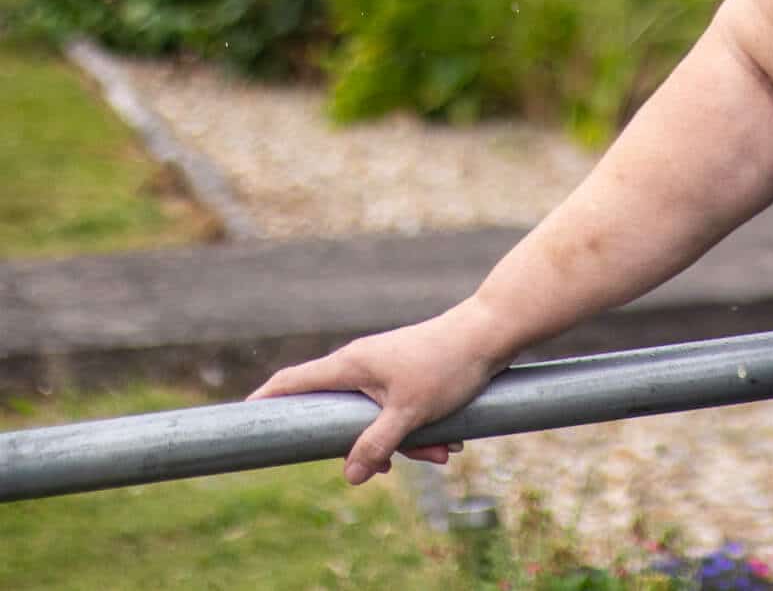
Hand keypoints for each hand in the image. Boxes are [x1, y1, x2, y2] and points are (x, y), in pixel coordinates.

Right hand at [247, 304, 505, 484]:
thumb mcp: (410, 413)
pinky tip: (449, 441)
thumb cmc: (448, 364)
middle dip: (368, 447)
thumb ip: (376, 444)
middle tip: (390, 466)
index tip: (243, 419)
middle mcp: (361, 364)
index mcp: (350, 365)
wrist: (492, 333)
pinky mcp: (406, 375)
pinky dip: (419, 430)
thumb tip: (351, 476)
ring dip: (405, 443)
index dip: (265, 402)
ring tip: (441, 451)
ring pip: (377, 419)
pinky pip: (401, 413)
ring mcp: (384, 369)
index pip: (292, 382)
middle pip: (340, 416)